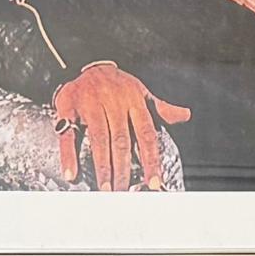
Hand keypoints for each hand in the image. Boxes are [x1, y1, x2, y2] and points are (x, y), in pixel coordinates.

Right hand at [51, 60, 189, 189]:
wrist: (88, 64)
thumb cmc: (118, 85)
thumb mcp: (141, 92)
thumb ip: (161, 108)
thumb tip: (185, 115)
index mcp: (134, 101)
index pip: (146, 134)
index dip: (151, 160)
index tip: (154, 182)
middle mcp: (114, 102)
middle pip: (121, 140)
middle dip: (123, 169)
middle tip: (123, 191)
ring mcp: (91, 104)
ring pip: (99, 139)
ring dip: (102, 166)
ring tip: (105, 188)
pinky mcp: (69, 107)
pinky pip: (68, 134)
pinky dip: (69, 156)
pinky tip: (71, 174)